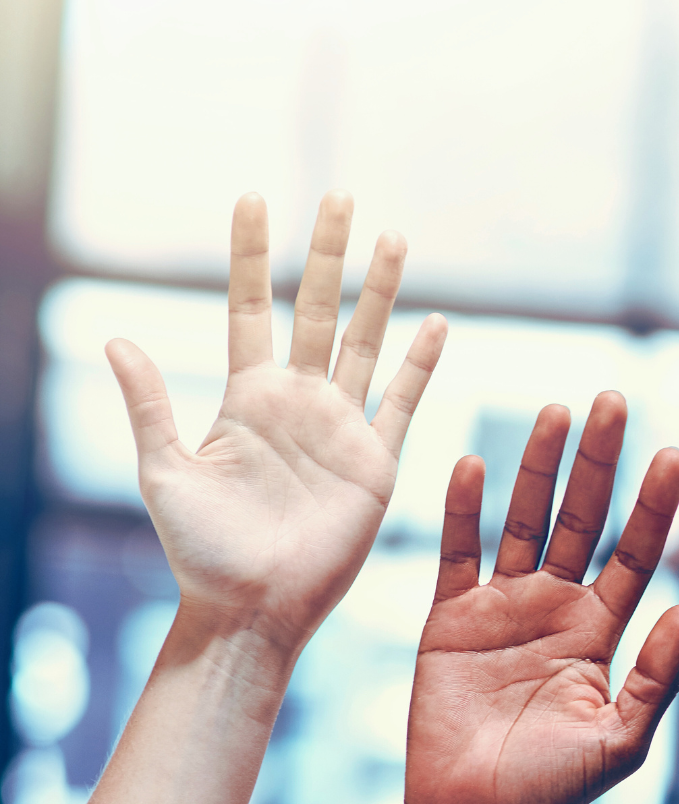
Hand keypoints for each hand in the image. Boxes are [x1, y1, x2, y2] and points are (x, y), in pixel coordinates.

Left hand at [106, 191, 446, 652]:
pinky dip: (421, 364)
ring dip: (380, 291)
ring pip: (364, 341)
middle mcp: (297, 402)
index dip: (251, 254)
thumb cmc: (201, 551)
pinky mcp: (375, 461)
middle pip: (315, 308)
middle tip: (339, 196)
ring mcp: (340, 427)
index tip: (253, 199)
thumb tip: (115, 339)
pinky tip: (437, 324)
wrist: (253, 607)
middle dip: (328, 253)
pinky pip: (403, 402)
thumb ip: (149, 405)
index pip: (251, 308)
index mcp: (246, 398)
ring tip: (394, 238)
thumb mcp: (162, 473)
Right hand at [405, 392, 678, 803]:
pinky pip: (455, 552)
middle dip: (600, 461)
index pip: (635, 552)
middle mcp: (556, 605)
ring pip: (522, 519)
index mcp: (601, 630)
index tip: (672, 453)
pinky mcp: (449, 618)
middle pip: (582, 517)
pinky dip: (462, 509)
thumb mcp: (621, 741)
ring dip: (538, 466)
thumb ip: (657, 679)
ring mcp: (502, 606)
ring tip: (557, 411)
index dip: (654, 504)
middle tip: (614, 399)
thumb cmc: (553, 791)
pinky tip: (474, 462)